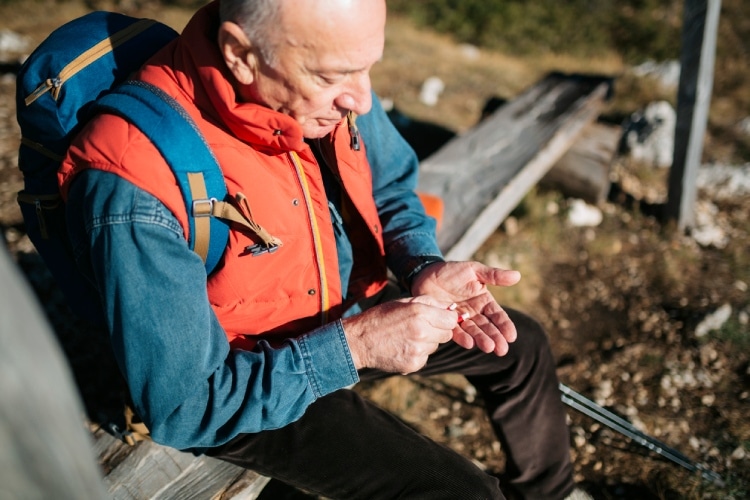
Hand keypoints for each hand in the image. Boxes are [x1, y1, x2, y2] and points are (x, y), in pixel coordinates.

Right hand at [341, 295, 457, 373]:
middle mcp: (422, 332)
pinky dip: (418, 353)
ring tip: (407, 337)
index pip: (451, 320)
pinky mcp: (414, 364)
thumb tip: (449, 307)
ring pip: (435, 346)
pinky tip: (403, 347)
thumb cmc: (380, 318)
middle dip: (437, 331)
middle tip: (420, 328)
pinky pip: (425, 357)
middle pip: (446, 334)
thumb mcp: (403, 303)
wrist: (359, 341)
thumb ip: (428, 302)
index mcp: (420, 313)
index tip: (439, 319)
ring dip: (427, 342)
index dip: (445, 319)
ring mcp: (419, 350)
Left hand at [411, 261, 520, 355]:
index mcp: (484, 301)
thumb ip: (494, 275)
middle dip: (496, 338)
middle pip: (488, 327)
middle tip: (502, 350)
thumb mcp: (474, 270)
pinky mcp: (446, 323)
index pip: (497, 315)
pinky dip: (463, 338)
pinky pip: (456, 332)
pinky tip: (469, 343)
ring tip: (488, 348)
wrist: (425, 274)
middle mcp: (474, 313)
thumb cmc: (451, 271)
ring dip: (482, 340)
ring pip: (474, 332)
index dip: (505, 325)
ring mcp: (461, 319)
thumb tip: (518, 276)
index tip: (512, 336)